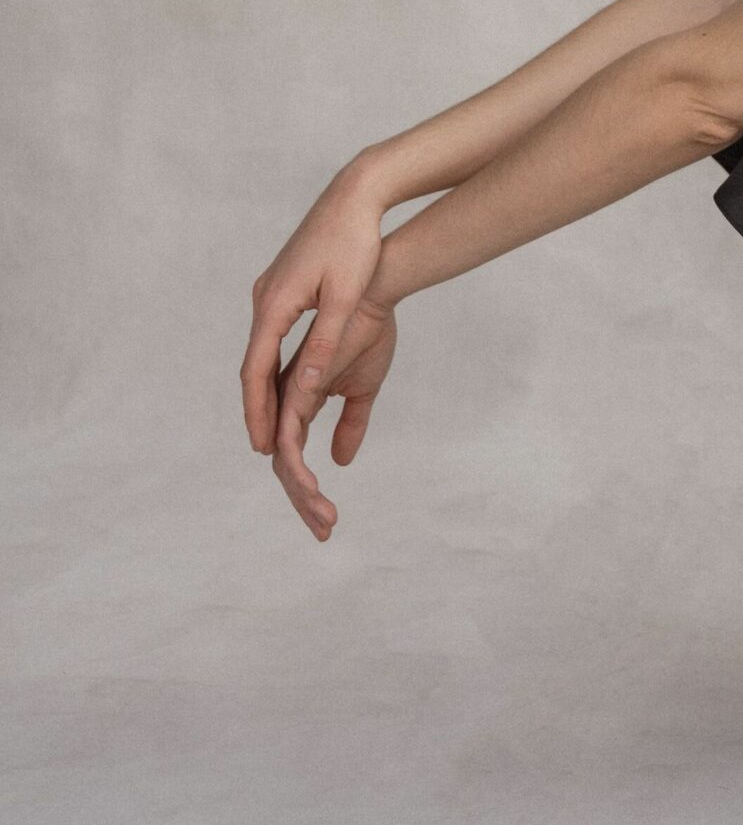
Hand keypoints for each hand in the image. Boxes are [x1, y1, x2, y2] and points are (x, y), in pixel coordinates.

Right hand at [242, 166, 390, 526]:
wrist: (356, 194)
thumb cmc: (355, 243)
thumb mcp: (344, 297)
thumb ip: (326, 343)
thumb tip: (306, 392)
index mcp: (274, 303)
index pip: (256, 369)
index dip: (258, 411)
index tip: (262, 447)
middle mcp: (265, 298)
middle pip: (254, 364)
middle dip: (258, 408)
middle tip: (264, 450)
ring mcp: (272, 291)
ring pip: (262, 350)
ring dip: (266, 387)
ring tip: (274, 427)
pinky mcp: (285, 286)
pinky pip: (273, 335)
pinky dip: (276, 363)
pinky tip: (288, 381)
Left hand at [270, 296, 398, 539]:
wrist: (376, 294)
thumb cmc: (370, 330)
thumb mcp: (364, 388)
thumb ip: (351, 423)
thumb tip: (339, 460)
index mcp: (300, 398)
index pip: (294, 454)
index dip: (307, 489)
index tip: (328, 518)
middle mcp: (288, 400)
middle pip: (285, 465)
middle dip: (303, 502)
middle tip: (326, 530)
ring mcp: (290, 396)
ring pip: (284, 461)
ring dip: (302, 495)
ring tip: (325, 520)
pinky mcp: (299, 390)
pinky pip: (290, 440)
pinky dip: (297, 470)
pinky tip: (313, 490)